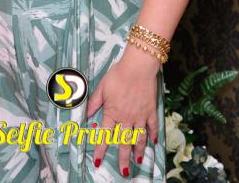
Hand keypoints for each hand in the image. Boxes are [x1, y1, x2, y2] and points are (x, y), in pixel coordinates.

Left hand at [86, 45, 158, 176]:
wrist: (138, 66)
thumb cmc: (118, 74)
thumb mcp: (102, 87)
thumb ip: (93, 102)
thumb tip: (84, 114)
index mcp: (113, 113)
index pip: (105, 136)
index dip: (101, 149)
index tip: (98, 162)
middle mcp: (127, 118)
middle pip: (125, 142)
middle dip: (124, 159)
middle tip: (124, 172)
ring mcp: (140, 115)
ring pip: (139, 138)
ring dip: (139, 151)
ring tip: (138, 162)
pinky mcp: (151, 110)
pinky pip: (153, 126)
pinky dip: (153, 134)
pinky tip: (154, 142)